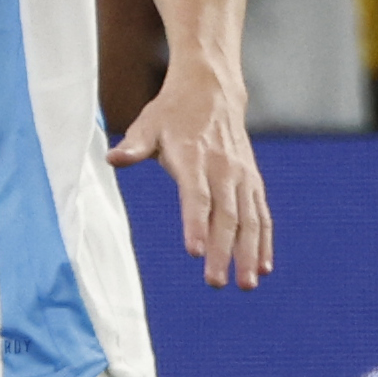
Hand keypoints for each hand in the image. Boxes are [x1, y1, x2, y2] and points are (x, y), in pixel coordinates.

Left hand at [110, 61, 269, 288]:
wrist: (212, 92)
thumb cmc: (171, 113)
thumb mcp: (148, 124)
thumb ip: (134, 146)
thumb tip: (113, 158)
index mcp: (195, 158)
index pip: (197, 196)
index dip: (196, 224)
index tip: (195, 251)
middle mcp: (224, 170)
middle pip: (225, 216)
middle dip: (222, 251)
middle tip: (215, 282)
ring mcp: (242, 177)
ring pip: (250, 220)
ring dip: (249, 253)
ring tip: (247, 284)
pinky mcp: (253, 182)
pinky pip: (262, 215)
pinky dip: (264, 241)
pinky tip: (263, 267)